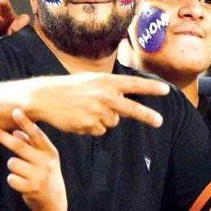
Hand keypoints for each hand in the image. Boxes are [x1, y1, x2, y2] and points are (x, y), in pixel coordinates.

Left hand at [0, 109, 66, 210]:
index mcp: (50, 151)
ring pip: (12, 163)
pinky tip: (23, 183)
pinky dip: (13, 179)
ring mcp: (39, 176)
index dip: (25, 122)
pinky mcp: (31, 189)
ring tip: (24, 173)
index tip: (15, 111)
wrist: (53, 202)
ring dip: (13, 166)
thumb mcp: (42, 158)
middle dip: (0, 135)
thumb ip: (31, 145)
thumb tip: (15, 132)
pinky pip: (11, 178)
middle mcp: (46, 162)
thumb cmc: (45, 174)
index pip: (36, 134)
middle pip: (18, 145)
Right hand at [30, 73, 169, 135]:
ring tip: (86, 110)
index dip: (150, 88)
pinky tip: (80, 118)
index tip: (166, 91)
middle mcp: (104, 96)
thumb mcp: (91, 80)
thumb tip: (128, 101)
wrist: (45, 97)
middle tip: (159, 121)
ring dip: (104, 119)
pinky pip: (99, 130)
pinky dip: (92, 126)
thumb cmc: (69, 88)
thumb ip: (110, 88)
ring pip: (112, 122)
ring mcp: (97, 111)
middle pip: (132, 109)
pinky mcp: (89, 125)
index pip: (133, 85)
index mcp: (105, 81)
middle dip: (147, 116)